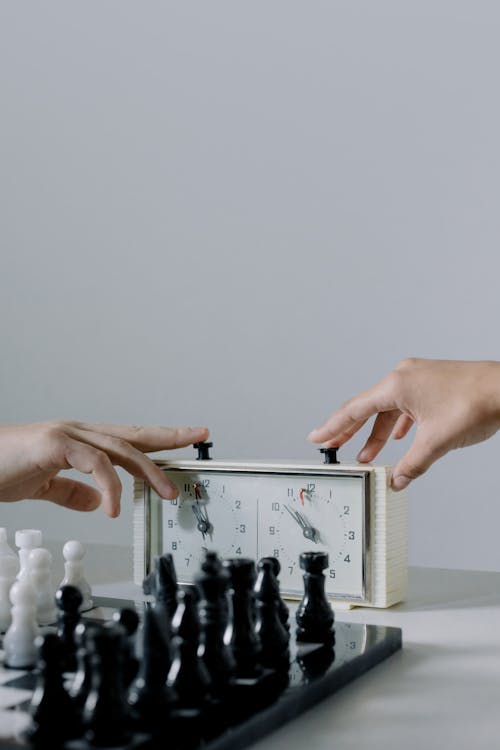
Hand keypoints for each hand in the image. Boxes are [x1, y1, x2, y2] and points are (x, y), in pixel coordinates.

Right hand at [0, 420, 208, 516]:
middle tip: (198, 437)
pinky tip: (113, 507)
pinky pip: (94, 464)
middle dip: (168, 437)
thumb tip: (98, 501)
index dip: (158, 438)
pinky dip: (109, 485)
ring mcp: (67, 434)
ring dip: (148, 471)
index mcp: (79, 441)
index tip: (186, 437)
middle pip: (133, 435)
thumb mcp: (44, 485)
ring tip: (166, 493)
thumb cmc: (1, 470)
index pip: (127, 438)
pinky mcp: (55, 443)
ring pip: (120, 449)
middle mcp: (78, 432)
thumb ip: (71, 492)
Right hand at [307, 358, 499, 490]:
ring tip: (368, 455)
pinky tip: (398, 437)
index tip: (318, 436)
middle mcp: (404, 376)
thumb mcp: (437, 442)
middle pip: (367, 408)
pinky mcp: (431, 382)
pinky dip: (398, 423)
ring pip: (387, 408)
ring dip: (377, 432)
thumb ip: (412, 464)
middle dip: (350, 431)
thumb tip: (397, 480)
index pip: (355, 409)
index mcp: (397, 385)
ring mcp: (418, 377)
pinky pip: (405, 404)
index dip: (334, 427)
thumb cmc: (476, 402)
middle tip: (332, 446)